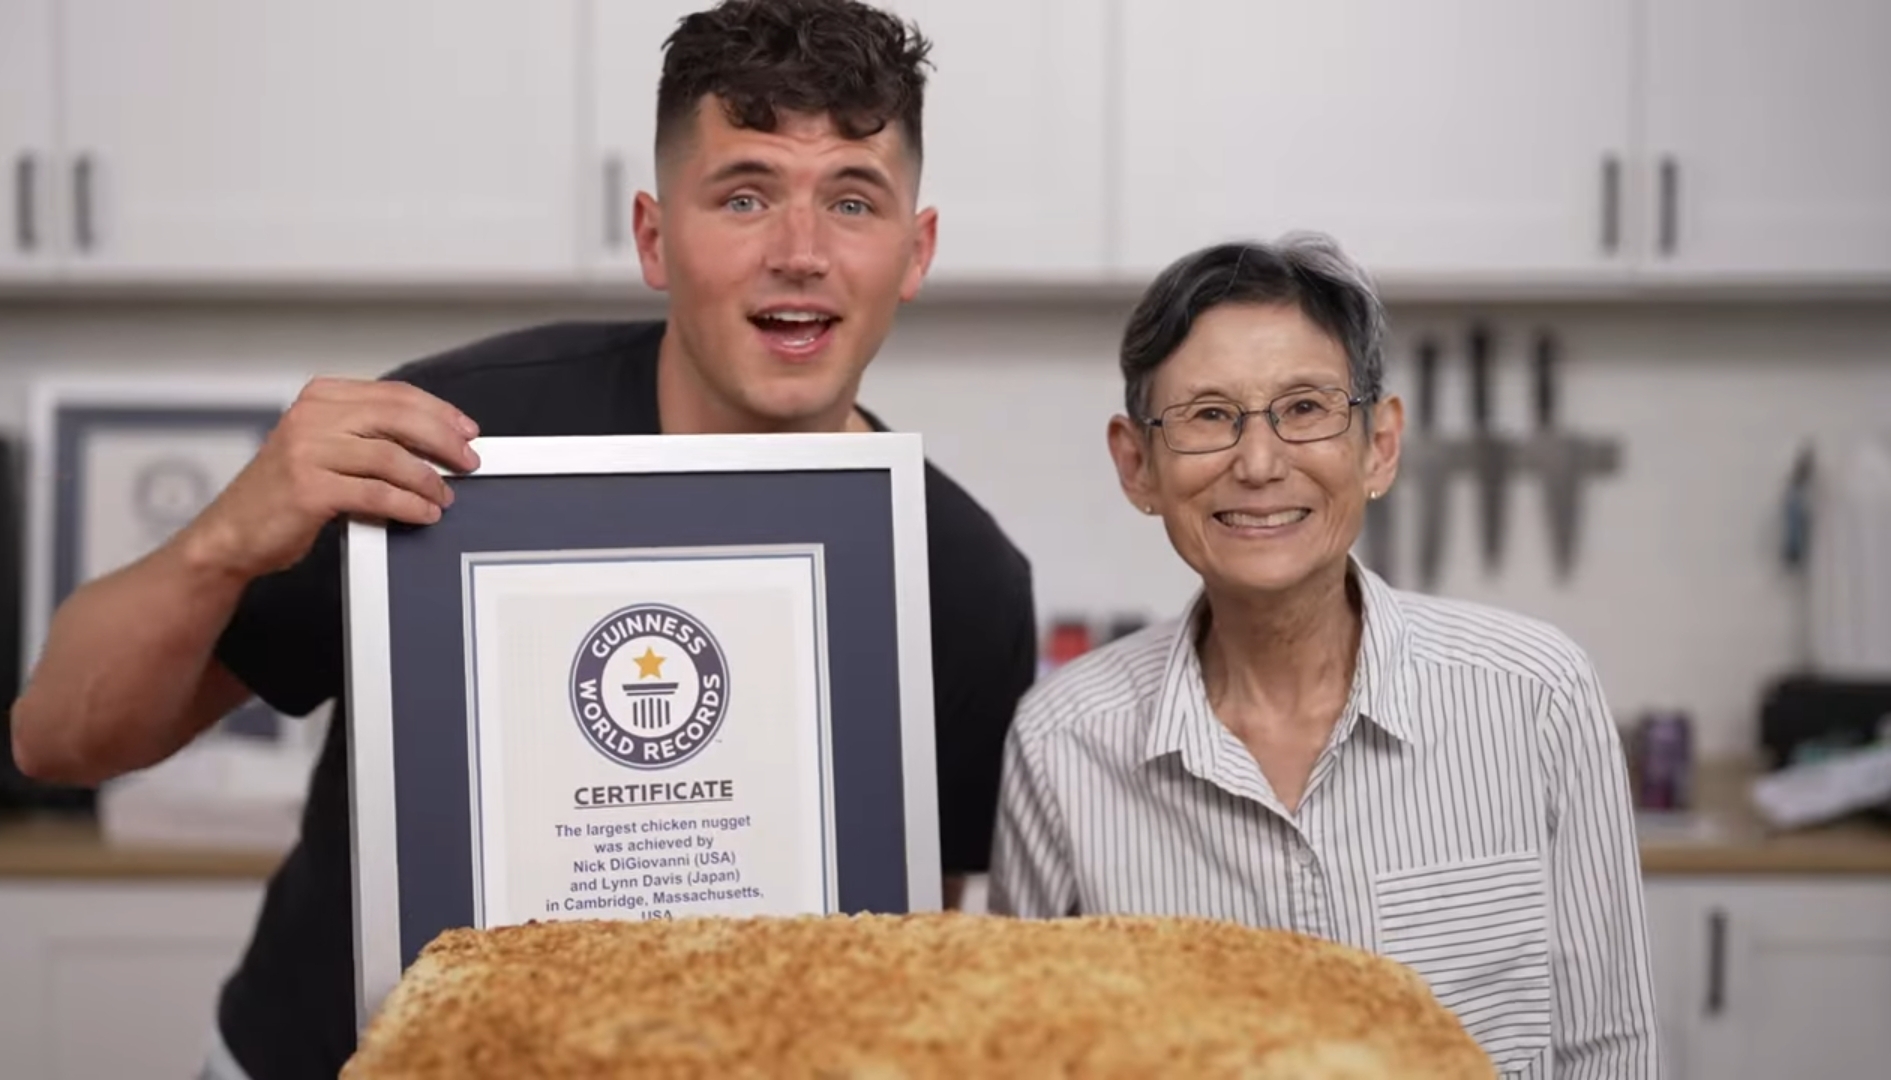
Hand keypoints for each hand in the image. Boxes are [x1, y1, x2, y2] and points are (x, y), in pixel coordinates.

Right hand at [180, 376, 480, 579]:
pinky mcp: (309, 487)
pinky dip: (408, 504)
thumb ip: (368, 436)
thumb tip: (437, 442)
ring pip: (392, 457)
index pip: (395, 394)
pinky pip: (376, 493)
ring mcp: (307, 450)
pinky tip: (423, 513)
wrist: (232, 534)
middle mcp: (312, 416)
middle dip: (444, 441)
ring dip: (428, 479)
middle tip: (469, 462)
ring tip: (445, 496)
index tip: (467, 430)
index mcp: (321, 398)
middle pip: (399, 418)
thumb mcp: (325, 449)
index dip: (439, 412)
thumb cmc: (283, 495)